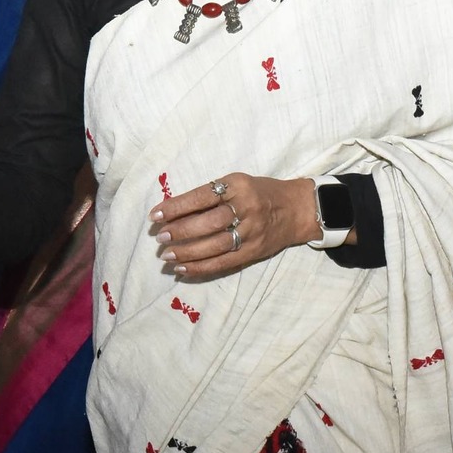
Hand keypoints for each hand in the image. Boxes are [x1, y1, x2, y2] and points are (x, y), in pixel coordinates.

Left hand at [150, 173, 319, 280]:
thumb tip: (173, 211)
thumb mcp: (238, 183)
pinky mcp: (254, 251)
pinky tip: (183, 269)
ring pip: (215, 245)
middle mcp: (247, 207)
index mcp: (239, 185)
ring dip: (187, 252)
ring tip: (167, 256)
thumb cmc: (260, 193)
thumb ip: (211, 195)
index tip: (156, 215)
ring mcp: (252, 232)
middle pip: (209, 222)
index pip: (202, 196)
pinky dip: (201, 267)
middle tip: (160, 237)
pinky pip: (224, 262)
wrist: (297, 209)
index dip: (177, 206)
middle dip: (180, 231)